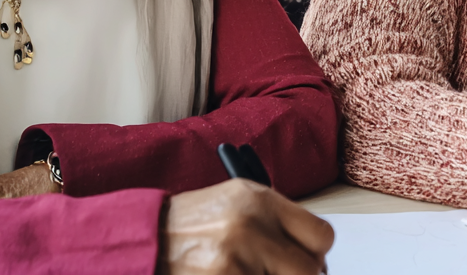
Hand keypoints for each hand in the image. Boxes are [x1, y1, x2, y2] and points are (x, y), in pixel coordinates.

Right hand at [160, 179, 332, 274]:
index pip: (321, 236)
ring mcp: (234, 259)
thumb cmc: (195, 224)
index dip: (316, 255)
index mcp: (260, 200)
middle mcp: (250, 226)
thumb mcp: (237, 204)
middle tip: (279, 273)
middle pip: (308, 271)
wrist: (145, 239)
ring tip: (242, 270)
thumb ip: (278, 224)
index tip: (306, 260)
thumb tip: (316, 258)